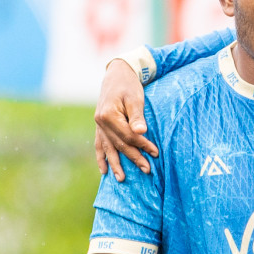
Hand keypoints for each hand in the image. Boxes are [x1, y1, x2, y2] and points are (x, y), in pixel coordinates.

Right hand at [94, 59, 156, 180]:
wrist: (117, 73)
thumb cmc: (129, 85)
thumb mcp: (135, 98)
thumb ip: (137, 116)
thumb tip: (142, 132)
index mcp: (108, 115)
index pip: (128, 136)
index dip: (142, 145)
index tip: (155, 153)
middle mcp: (100, 122)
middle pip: (119, 145)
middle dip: (134, 158)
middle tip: (147, 170)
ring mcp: (98, 125)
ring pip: (108, 148)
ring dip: (115, 164)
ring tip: (122, 179)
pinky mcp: (99, 126)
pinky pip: (99, 145)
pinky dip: (101, 157)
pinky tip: (104, 170)